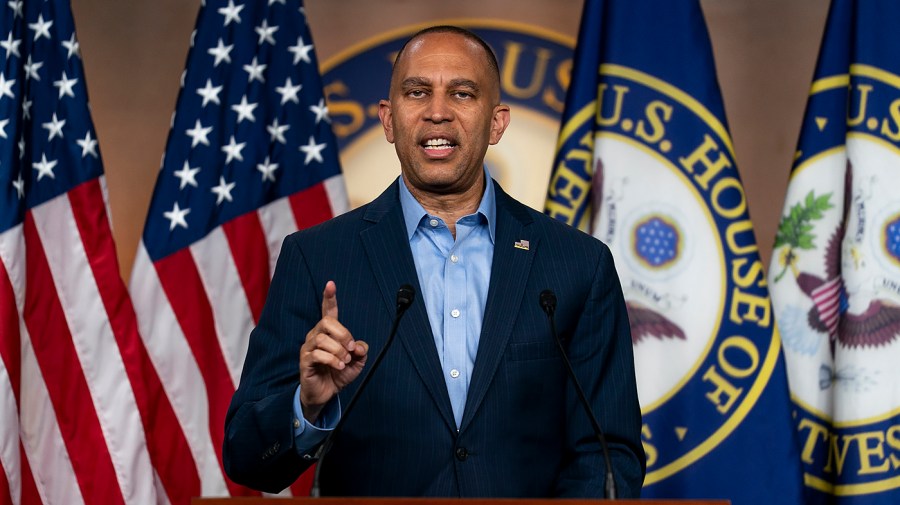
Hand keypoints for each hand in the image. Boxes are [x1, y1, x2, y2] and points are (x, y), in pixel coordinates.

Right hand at [298, 281, 367, 422]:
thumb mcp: (356, 362)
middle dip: (343, 334)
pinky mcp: (305, 361)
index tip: (331, 284)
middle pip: (326, 322)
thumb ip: (360, 351)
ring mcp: (309, 348)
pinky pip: (317, 354)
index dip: (329, 297)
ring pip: (322, 339)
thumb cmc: (338, 374)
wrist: (326, 394)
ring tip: (344, 361)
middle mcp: (316, 336)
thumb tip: (359, 346)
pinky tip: (339, 366)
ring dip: (338, 350)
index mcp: (328, 333)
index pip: (327, 311)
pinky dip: (332, 360)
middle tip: (351, 348)